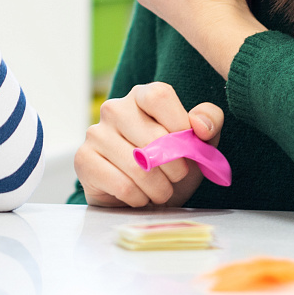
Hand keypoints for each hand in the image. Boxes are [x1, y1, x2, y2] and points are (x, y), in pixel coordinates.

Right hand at [74, 82, 223, 207]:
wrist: (145, 197)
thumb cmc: (172, 164)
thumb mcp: (200, 141)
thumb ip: (210, 122)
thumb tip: (200, 125)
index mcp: (141, 96)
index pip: (159, 96)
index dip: (179, 124)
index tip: (189, 146)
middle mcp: (114, 109)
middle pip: (153, 136)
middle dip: (175, 167)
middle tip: (177, 178)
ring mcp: (95, 133)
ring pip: (138, 166)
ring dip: (158, 188)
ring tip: (160, 190)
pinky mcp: (83, 160)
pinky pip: (122, 185)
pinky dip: (139, 198)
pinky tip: (138, 196)